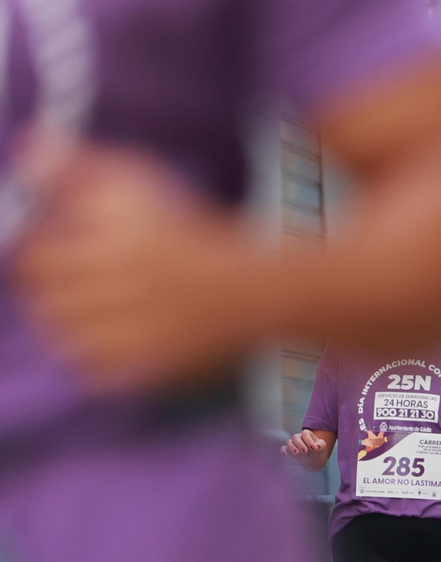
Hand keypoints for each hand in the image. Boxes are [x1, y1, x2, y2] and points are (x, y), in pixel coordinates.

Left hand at [12, 142, 271, 387]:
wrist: (252, 289)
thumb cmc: (186, 227)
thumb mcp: (134, 179)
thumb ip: (74, 166)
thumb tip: (25, 148)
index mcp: (110, 243)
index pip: (33, 259)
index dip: (35, 254)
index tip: (50, 249)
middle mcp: (118, 291)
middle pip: (45, 302)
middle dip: (50, 292)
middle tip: (76, 281)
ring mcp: (134, 334)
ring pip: (65, 338)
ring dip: (69, 324)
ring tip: (92, 308)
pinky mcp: (148, 366)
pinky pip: (93, 370)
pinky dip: (92, 357)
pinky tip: (111, 336)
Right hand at [281, 429, 325, 469]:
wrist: (313, 456)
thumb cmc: (317, 448)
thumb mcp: (322, 446)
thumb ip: (321, 445)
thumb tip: (317, 447)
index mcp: (307, 434)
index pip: (305, 434)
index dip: (309, 440)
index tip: (313, 448)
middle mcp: (298, 437)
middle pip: (295, 437)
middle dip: (300, 444)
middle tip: (305, 451)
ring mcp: (293, 443)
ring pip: (289, 442)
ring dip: (292, 447)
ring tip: (297, 453)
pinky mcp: (289, 450)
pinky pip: (283, 448)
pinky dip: (283, 450)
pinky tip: (285, 454)